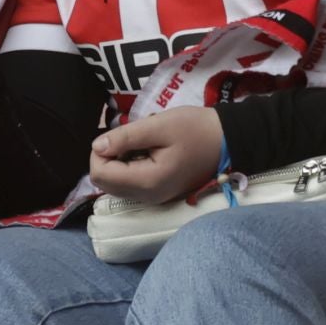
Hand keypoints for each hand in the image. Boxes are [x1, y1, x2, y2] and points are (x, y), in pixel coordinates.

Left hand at [89, 108, 224, 203]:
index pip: (101, 174)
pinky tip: (146, 152)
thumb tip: (97, 146)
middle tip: (128, 137)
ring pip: (116, 184)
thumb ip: (126, 137)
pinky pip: (130, 184)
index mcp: (147, 182)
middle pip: (105, 182)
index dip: (100, 151)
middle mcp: (147, 197)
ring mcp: (153, 198)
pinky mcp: (158, 194)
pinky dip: (129, 167)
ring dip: (118, 162)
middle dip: (108, 157)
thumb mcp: (159, 126)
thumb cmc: (195, 129)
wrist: (228, 141)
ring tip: (140, 143)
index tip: (118, 134)